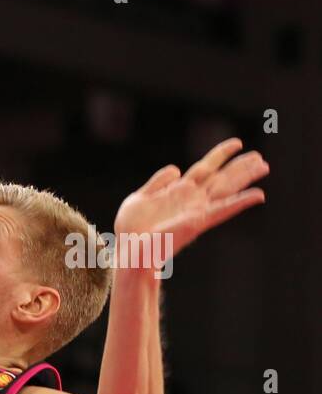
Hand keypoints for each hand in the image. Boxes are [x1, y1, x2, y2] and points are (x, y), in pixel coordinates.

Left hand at [114, 137, 267, 270]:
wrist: (129, 250)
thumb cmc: (131, 230)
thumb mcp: (139, 198)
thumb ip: (157, 182)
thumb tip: (176, 169)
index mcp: (178, 192)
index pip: (205, 168)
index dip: (220, 155)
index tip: (237, 143)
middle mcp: (191, 200)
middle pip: (221, 178)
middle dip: (240, 167)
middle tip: (260, 157)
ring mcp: (197, 210)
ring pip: (226, 188)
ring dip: (245, 177)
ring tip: (264, 166)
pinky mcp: (198, 221)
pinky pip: (224, 209)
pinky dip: (241, 202)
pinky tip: (259, 195)